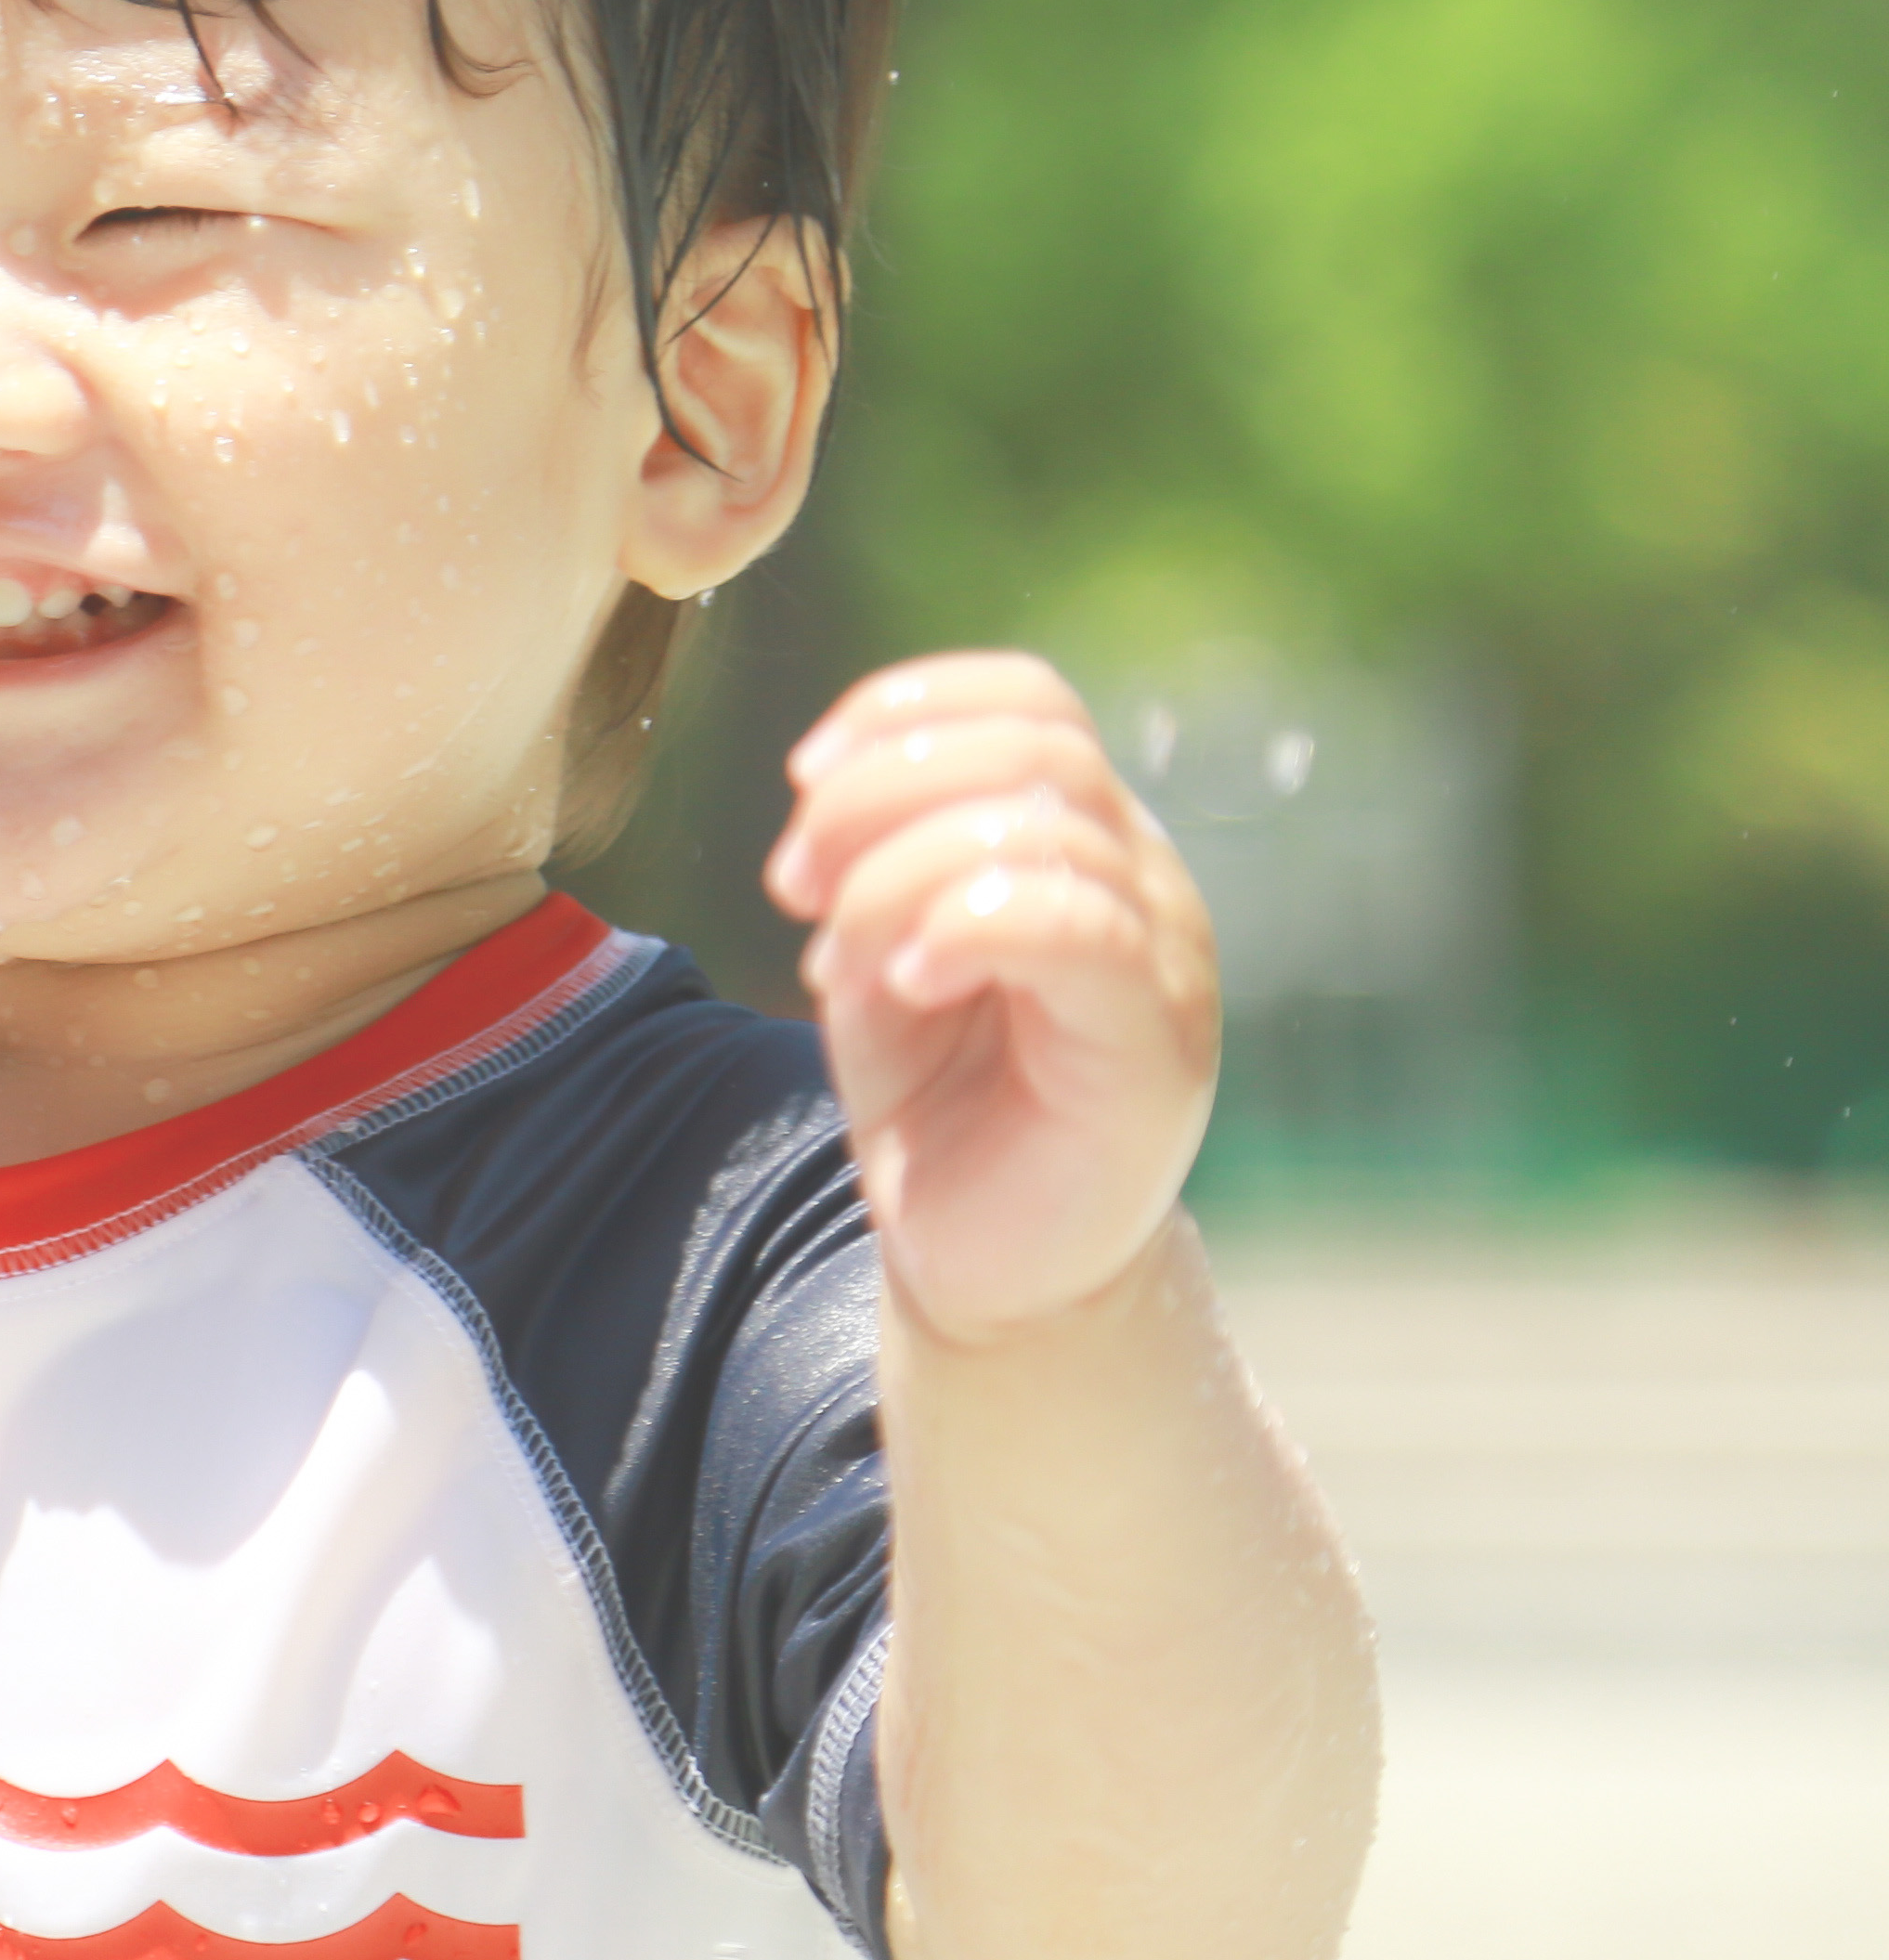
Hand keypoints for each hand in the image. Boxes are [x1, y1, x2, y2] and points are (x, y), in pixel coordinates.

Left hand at [763, 652, 1218, 1338]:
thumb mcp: (879, 950)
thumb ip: (873, 857)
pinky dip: (968, 926)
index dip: (908, 706)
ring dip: (897, 876)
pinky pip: (1082, 928)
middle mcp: (1141, 879)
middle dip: (876, 792)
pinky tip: (906, 980)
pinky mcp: (1156, 1046)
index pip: (1029, 699)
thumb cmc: (937, 1099)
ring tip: (844, 968)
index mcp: (1080, 839)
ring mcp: (1165, 958)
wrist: (990, 1261)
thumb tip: (832, 781)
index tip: (801, 775)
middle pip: (1031, 747)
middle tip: (794, 885)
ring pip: (1042, 828)